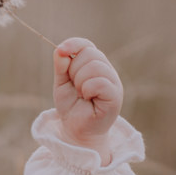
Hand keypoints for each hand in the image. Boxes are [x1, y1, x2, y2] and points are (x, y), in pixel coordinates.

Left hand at [53, 37, 122, 163]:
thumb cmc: (71, 107)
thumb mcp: (61, 83)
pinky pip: (99, 82)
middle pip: (89, 53)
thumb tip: (60, 49)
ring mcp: (113, 82)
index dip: (73, 44)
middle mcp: (106, 70)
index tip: (61, 51)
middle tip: (75, 88)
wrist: (76, 130)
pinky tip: (88, 98)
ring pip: (94, 66)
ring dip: (80, 82)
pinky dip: (88, 89)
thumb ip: (61, 66)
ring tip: (82, 94)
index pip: (86, 45)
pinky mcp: (115, 95)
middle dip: (74, 70)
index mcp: (94, 64)